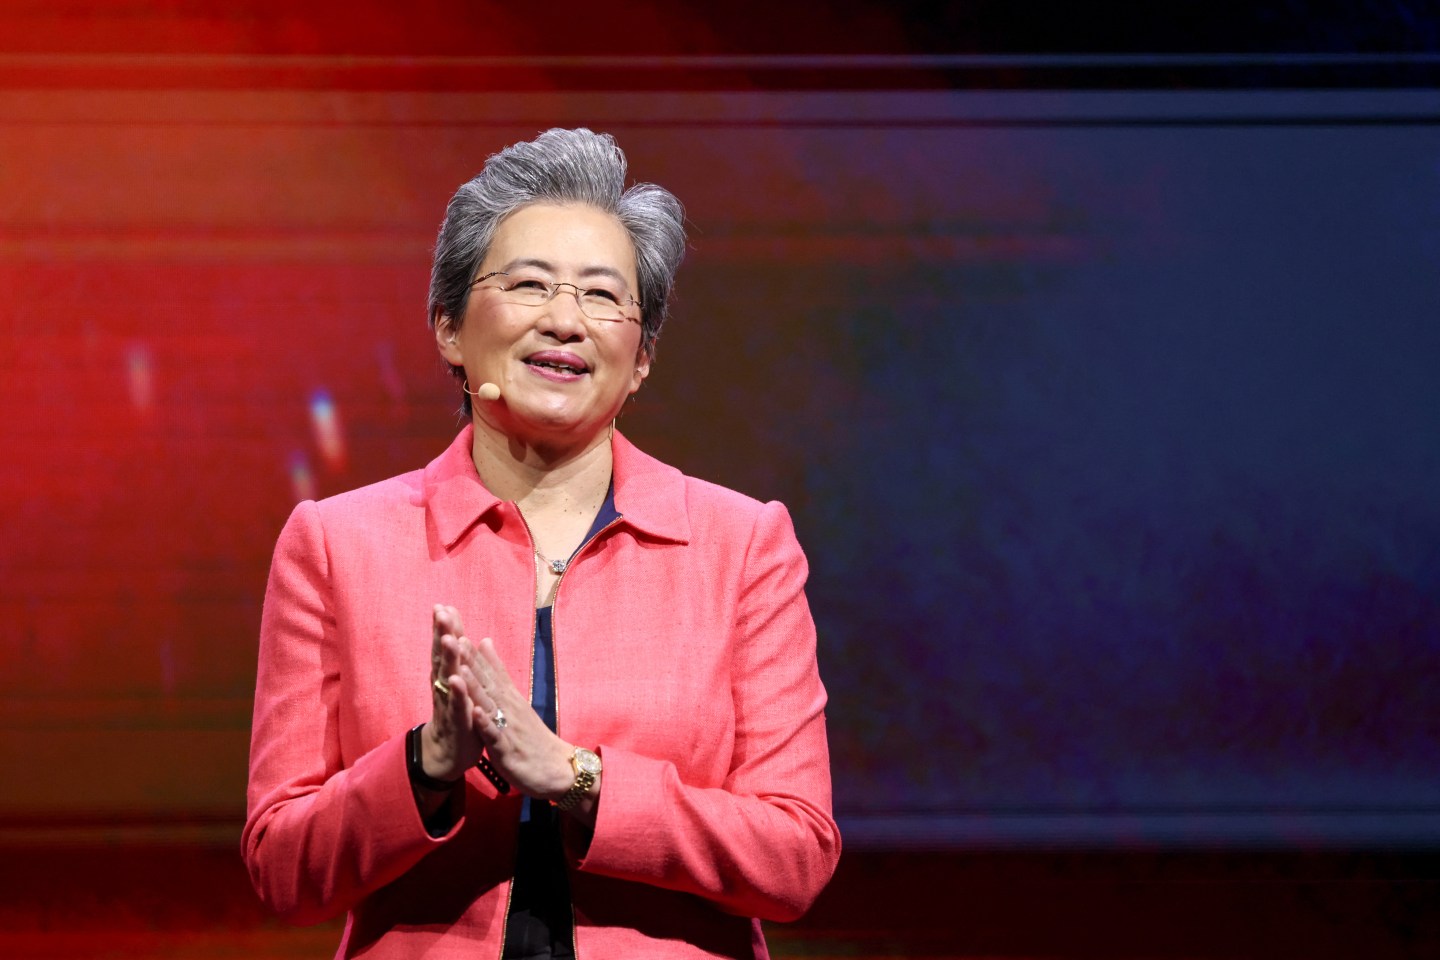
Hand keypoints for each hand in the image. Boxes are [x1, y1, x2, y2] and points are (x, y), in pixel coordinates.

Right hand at [420, 604, 486, 781]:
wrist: (448, 755)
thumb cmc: (457, 716)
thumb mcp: (459, 687)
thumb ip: (457, 661)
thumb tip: (455, 634)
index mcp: (448, 677)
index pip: (446, 649)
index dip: (446, 628)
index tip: (444, 605)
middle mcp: (445, 688)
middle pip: (443, 657)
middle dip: (442, 634)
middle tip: (440, 611)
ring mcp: (449, 705)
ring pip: (448, 678)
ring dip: (448, 658)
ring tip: (447, 638)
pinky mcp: (457, 723)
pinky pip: (457, 706)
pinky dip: (458, 693)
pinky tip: (455, 680)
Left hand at [456, 635, 575, 803]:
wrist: (558, 769)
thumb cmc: (533, 738)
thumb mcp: (515, 702)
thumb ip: (499, 674)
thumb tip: (485, 642)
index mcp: (508, 699)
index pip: (489, 670)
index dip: (472, 651)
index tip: (456, 630)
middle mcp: (509, 708)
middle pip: (487, 681)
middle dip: (469, 660)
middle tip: (453, 636)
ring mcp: (508, 728)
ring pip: (489, 705)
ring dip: (474, 686)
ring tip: (459, 668)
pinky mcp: (508, 750)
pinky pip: (495, 736)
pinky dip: (485, 724)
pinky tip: (475, 713)